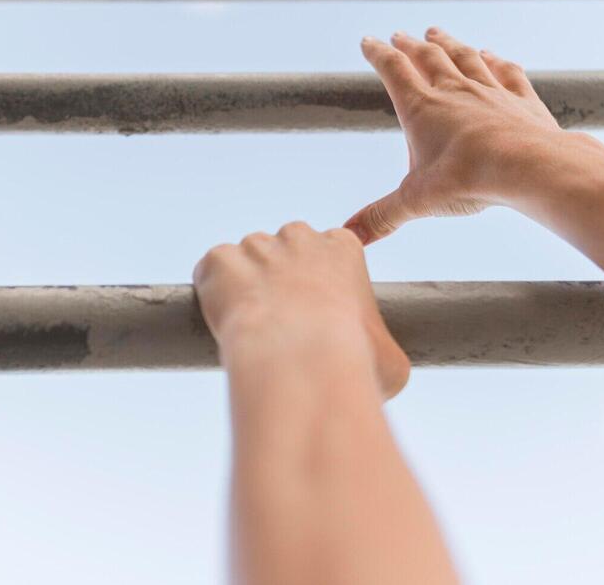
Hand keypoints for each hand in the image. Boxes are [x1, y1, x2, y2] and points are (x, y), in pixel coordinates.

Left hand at [193, 221, 409, 398]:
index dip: (319, 283)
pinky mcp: (219, 261)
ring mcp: (256, 245)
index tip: (314, 313)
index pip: (329, 250)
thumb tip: (381, 368)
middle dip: (279, 278)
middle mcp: (299, 236)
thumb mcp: (393, 361)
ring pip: (244, 261)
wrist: (301, 362)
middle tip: (279, 324)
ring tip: (252, 330)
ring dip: (244, 287)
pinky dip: (212, 294)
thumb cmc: (353, 362)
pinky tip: (225, 322)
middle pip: (283, 249)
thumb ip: (383, 350)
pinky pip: (210, 273)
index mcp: (343, 247)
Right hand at [344, 27, 564, 244]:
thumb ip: (382, 217)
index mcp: (422, 108)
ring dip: (449, 43)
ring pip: (465, 57)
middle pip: (428, 57)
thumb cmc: (469, 179)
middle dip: (411, 45)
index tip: (368, 41)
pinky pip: (505, 72)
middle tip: (401, 35)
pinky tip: (490, 55)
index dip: (378, 53)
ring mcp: (490, 91)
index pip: (394, 70)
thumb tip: (348, 237)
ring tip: (437, 33)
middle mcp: (454, 91)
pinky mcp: (521, 99)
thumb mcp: (416, 201)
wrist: (529, 166)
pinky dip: (495, 60)